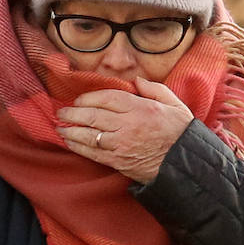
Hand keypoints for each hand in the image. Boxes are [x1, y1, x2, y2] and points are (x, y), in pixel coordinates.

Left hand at [55, 78, 192, 182]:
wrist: (184, 164)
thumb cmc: (179, 132)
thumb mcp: (174, 104)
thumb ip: (154, 89)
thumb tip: (136, 80)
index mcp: (141, 108)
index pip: (107, 98)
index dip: (89, 97)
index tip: (79, 99)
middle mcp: (128, 125)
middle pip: (92, 116)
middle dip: (73, 113)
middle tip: (62, 111)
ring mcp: (120, 144)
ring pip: (88, 134)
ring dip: (70, 130)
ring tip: (60, 126)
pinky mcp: (117, 161)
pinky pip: (92, 153)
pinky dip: (77, 147)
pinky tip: (68, 141)